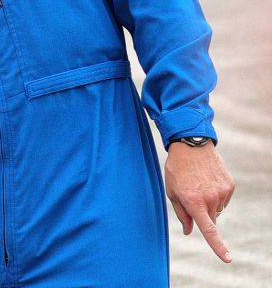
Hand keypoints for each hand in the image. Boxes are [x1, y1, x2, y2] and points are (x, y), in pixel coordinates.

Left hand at [165, 141, 233, 262]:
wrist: (191, 144)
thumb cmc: (176, 169)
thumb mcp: (172, 191)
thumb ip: (181, 213)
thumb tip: (189, 231)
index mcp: (194, 202)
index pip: (209, 229)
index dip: (218, 246)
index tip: (227, 259)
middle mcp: (210, 199)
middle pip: (211, 219)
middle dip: (202, 213)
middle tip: (191, 194)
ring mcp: (222, 192)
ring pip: (218, 209)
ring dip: (209, 202)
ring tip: (198, 183)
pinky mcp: (230, 185)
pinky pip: (224, 199)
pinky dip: (216, 194)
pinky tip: (207, 179)